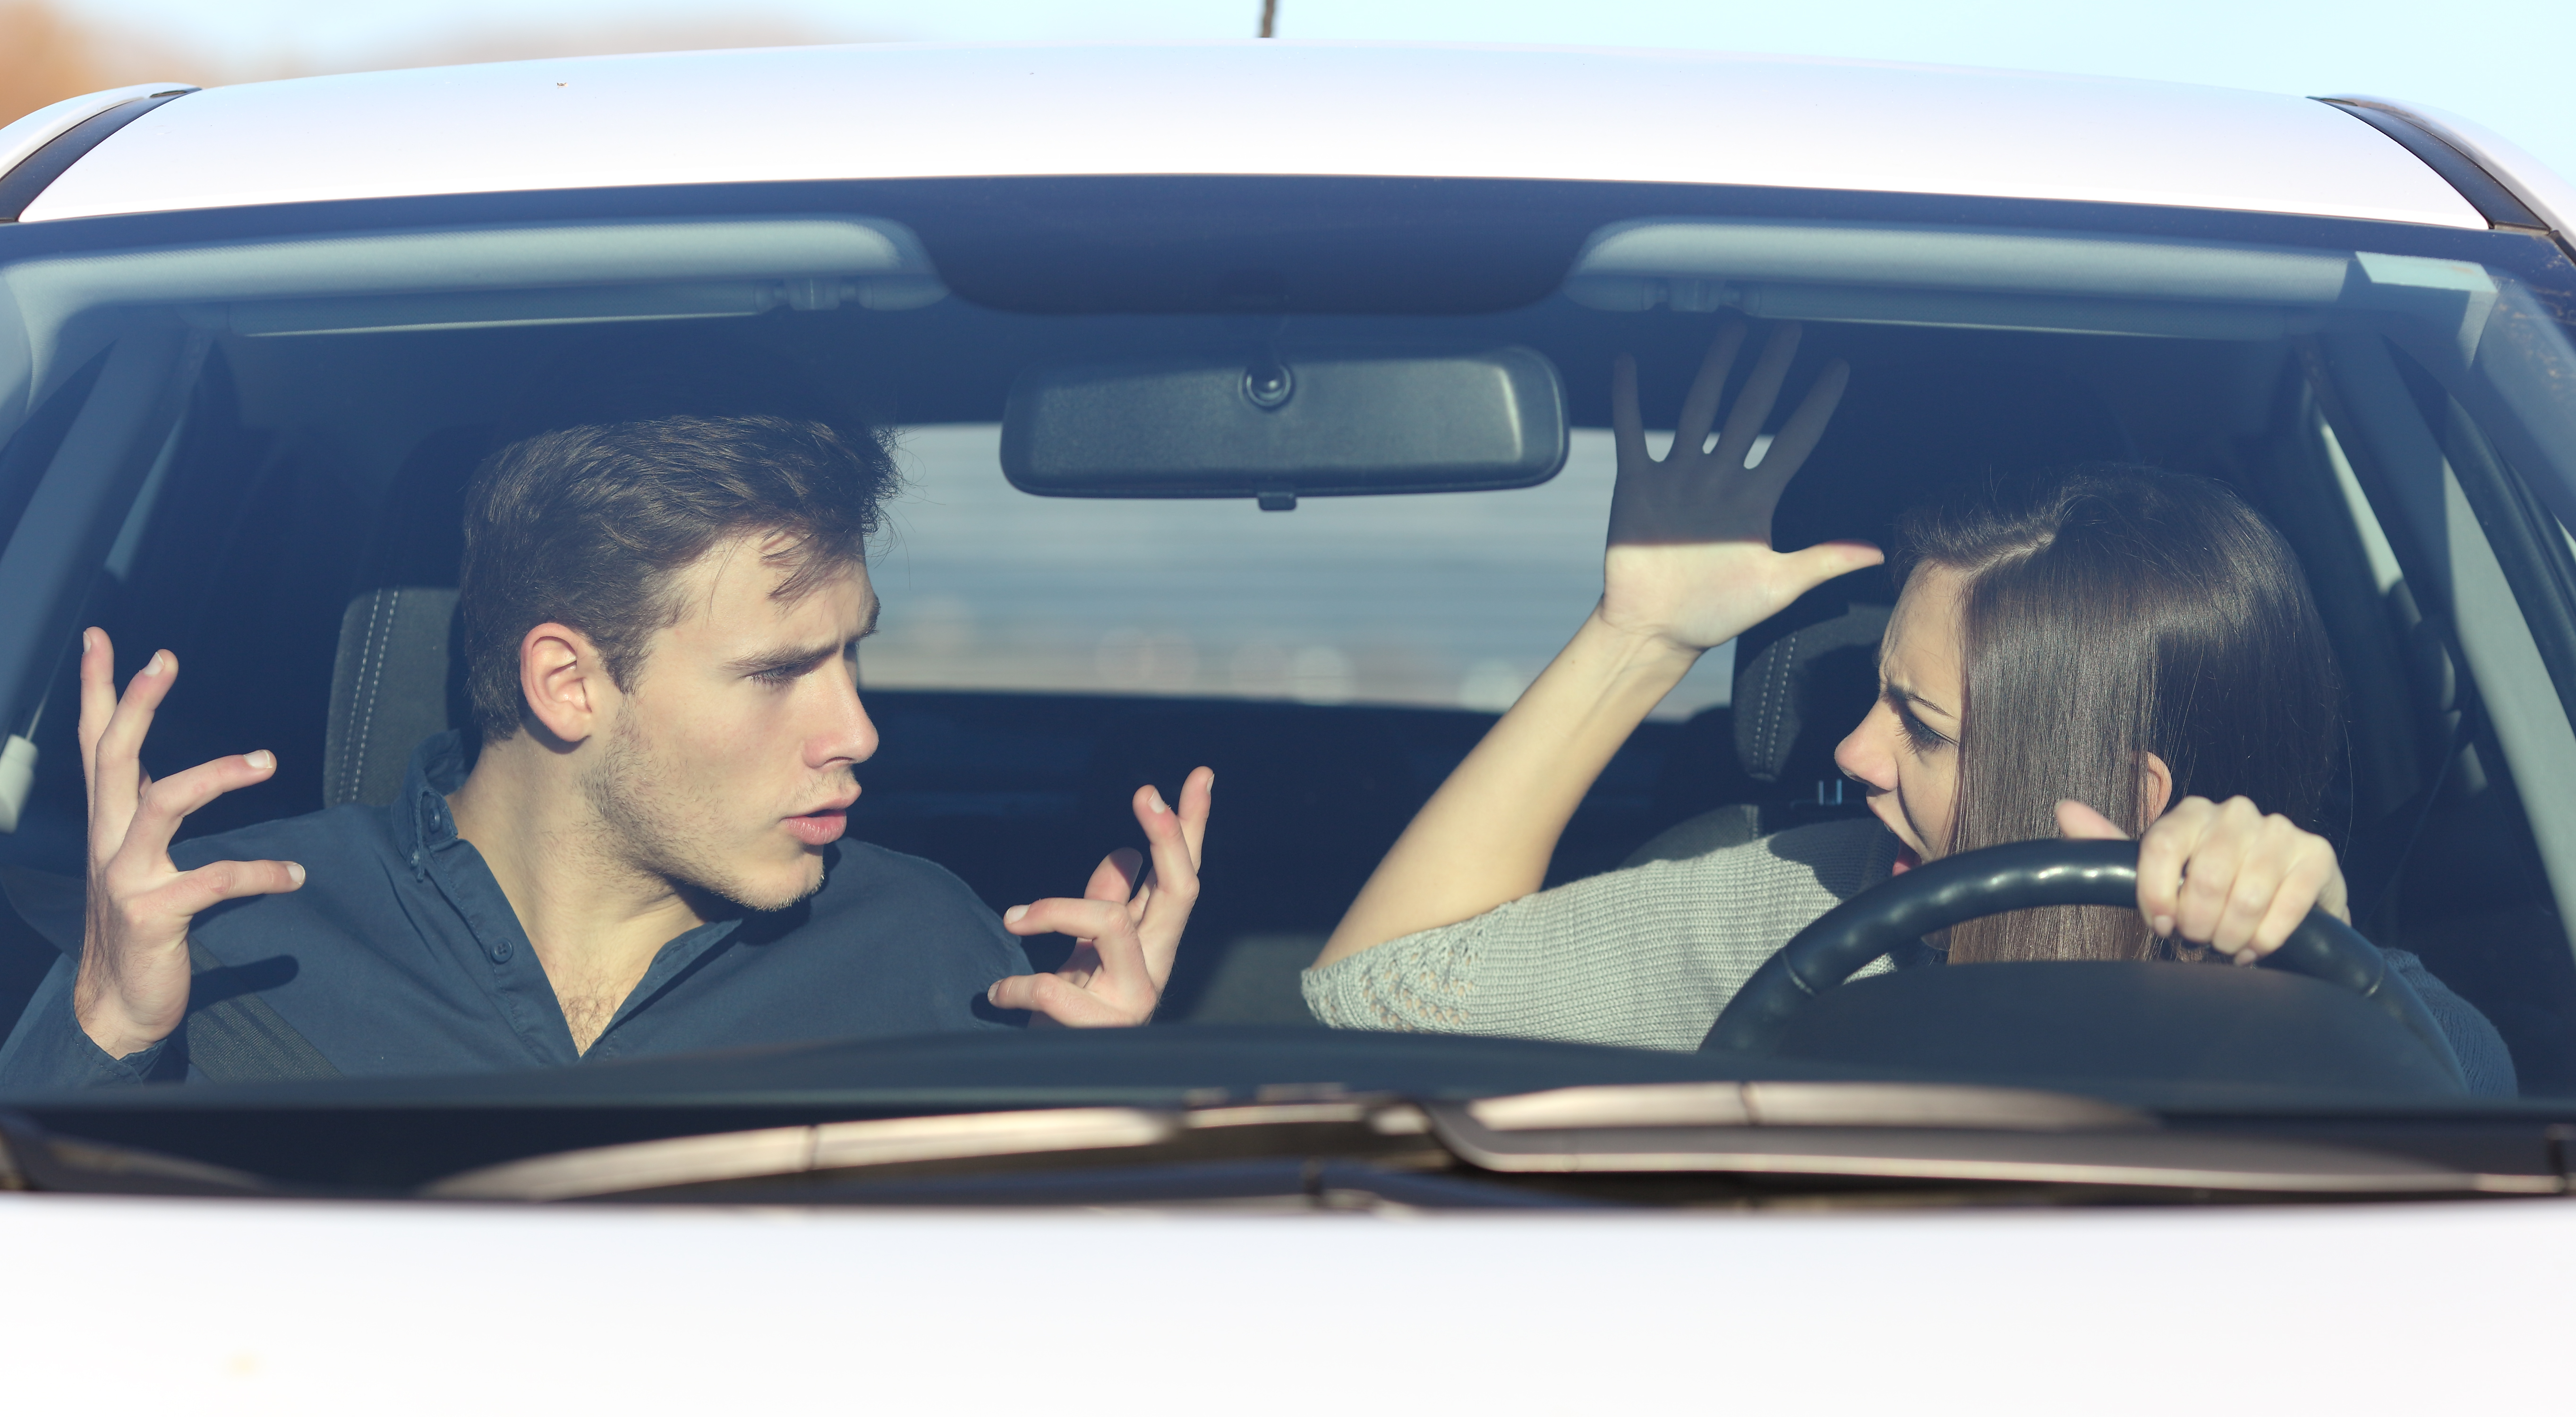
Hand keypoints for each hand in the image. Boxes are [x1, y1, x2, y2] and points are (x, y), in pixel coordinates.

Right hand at [71, 629, 305, 1058]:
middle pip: (113, 757)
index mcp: (108, 825)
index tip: (103, 638)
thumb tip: (158, 771)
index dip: (99, 692)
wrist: (116, 1006)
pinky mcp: (153, 913)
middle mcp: (107, 843)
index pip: (96, 744)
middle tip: (164, 658)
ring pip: (160, 803)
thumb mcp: (136, 861)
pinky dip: (260, 873)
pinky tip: (296, 874)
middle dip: (134, 704)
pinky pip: (213, 880)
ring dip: (214, 775)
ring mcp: (125, 877)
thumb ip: (145, 814)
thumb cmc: (139, 926)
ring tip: (268, 760)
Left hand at [989, 766, 1212, 1026]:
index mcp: (1154, 940)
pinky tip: (997, 991)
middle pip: (1181, 890)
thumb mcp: (1086, 950)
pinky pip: (1059, 988)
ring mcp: (1136, 997)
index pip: (1182, 874)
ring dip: (1058, 909)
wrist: (1053, 1083)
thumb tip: (1125, 851)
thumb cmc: (1070, 1013)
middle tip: (1147, 793)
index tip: (1200, 775)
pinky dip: (1020, 984)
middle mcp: (1156, 964)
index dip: (1193, 826)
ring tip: (1015, 918)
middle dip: (1169, 836)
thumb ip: (1108, 901)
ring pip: (1115, 923)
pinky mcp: (1104, 1030)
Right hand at [1600, 321, 1879, 652]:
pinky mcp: (1639, 486)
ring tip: (1729, 331)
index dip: (1817, 405)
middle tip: (1788, 331)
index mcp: (1755, 501)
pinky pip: (1633, 434)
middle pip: (1750, 411)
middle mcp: (1720, 480)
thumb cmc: (1715, 614)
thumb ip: (1822, 561)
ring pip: (1700, 410)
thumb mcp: (1777, 586)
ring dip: (1714, 369)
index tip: (1837, 370)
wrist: (1656, 629)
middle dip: (1770, 370)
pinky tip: (1628, 365)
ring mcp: (1679, 478)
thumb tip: (1874, 552)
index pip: (1794, 441)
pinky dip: (1628, 400)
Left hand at [2057, 796, 2348, 964]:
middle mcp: (2235, 811)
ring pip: (2245, 897)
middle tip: (2199, 939)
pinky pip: (2287, 906)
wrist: (2282, 899)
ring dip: (2231, 935)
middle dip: (2197, 924)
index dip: (2156, 896)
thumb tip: (2064, 810)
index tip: (2158, 924)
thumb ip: (2110, 847)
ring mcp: (2279, 829)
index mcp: (2191, 813)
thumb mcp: (2159, 871)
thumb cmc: (2211, 888)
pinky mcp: (2317, 854)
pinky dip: (2266, 938)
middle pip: (2205, 879)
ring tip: (2226, 944)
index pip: (2160, 847)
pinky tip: (2256, 946)